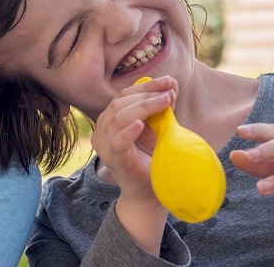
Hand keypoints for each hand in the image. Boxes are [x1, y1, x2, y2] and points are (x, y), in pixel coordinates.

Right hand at [91, 75, 177, 205]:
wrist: (149, 192)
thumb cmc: (151, 159)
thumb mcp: (157, 129)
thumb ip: (161, 108)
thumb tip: (171, 82)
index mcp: (110, 120)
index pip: (124, 96)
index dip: (145, 87)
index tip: (168, 81)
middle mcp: (102, 130)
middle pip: (121, 103)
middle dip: (147, 94)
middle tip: (169, 92)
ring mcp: (105, 145)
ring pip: (119, 117)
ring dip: (144, 106)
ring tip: (165, 101)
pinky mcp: (114, 159)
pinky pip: (118, 142)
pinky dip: (129, 131)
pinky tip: (141, 124)